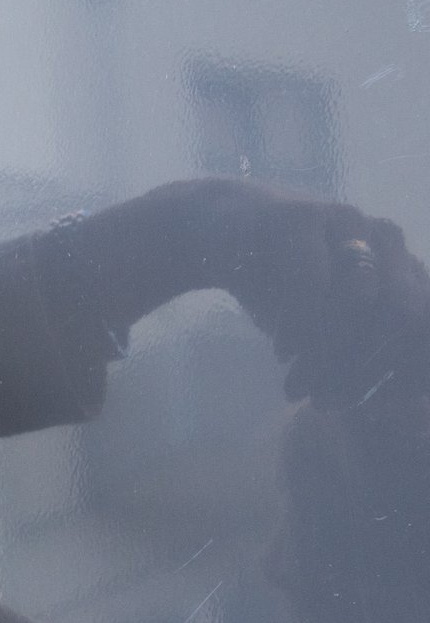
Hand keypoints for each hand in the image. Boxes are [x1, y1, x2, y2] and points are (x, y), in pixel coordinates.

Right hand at [174, 178, 428, 410]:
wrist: (213, 232)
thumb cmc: (277, 282)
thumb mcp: (323, 322)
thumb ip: (357, 351)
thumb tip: (386, 405)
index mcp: (401, 267)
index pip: (424, 326)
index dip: (407, 373)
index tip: (370, 406)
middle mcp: (387, 241)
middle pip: (402, 317)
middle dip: (364, 370)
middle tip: (323, 403)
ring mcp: (349, 223)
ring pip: (360, 301)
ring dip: (328, 354)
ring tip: (297, 384)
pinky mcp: (304, 216)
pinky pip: (313, 285)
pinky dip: (298, 327)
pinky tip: (282, 351)